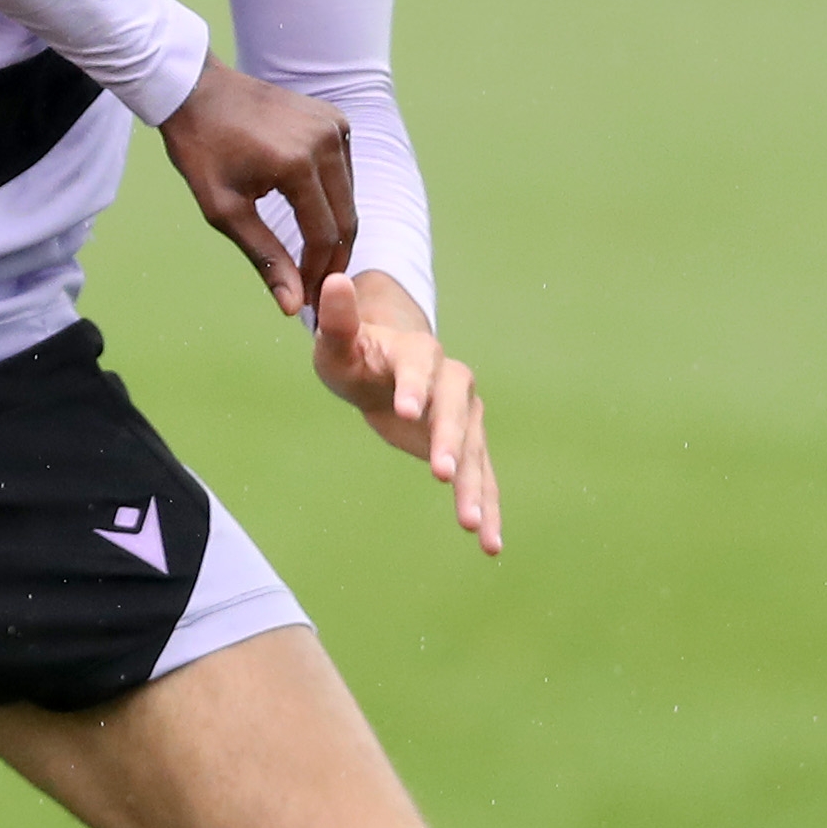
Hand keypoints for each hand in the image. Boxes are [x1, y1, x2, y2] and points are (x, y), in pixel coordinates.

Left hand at [155, 61, 357, 319]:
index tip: (305, 301)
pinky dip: (333, 200)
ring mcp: (335, 126)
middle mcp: (326, 141)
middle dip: (332, 259)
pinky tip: (312, 221)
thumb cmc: (202, 151)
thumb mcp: (223, 210)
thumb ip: (263, 257)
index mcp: (297, 163)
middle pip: (346, 218)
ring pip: (349, 198)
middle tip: (315, 290)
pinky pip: (343, 172)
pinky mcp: (336, 120)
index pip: (323, 235)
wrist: (198, 91)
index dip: (316, 273)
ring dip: (334, 232)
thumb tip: (292, 305)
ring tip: (312, 262)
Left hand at [312, 270, 499, 554]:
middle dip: (449, 442)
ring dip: (476, 489)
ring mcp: (463, 415)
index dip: (416, 388)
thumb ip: (338, 319)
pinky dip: (487, 508)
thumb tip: (335, 282)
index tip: (407, 411)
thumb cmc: (354, 355)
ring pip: (474, 452)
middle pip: (456, 411)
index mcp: (417, 354)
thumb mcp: (338, 342)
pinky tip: (491, 545)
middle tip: (440, 475)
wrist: (381, 369)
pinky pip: (481, 478)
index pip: (420, 368)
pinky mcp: (467, 446)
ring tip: (476, 530)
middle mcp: (451, 382)